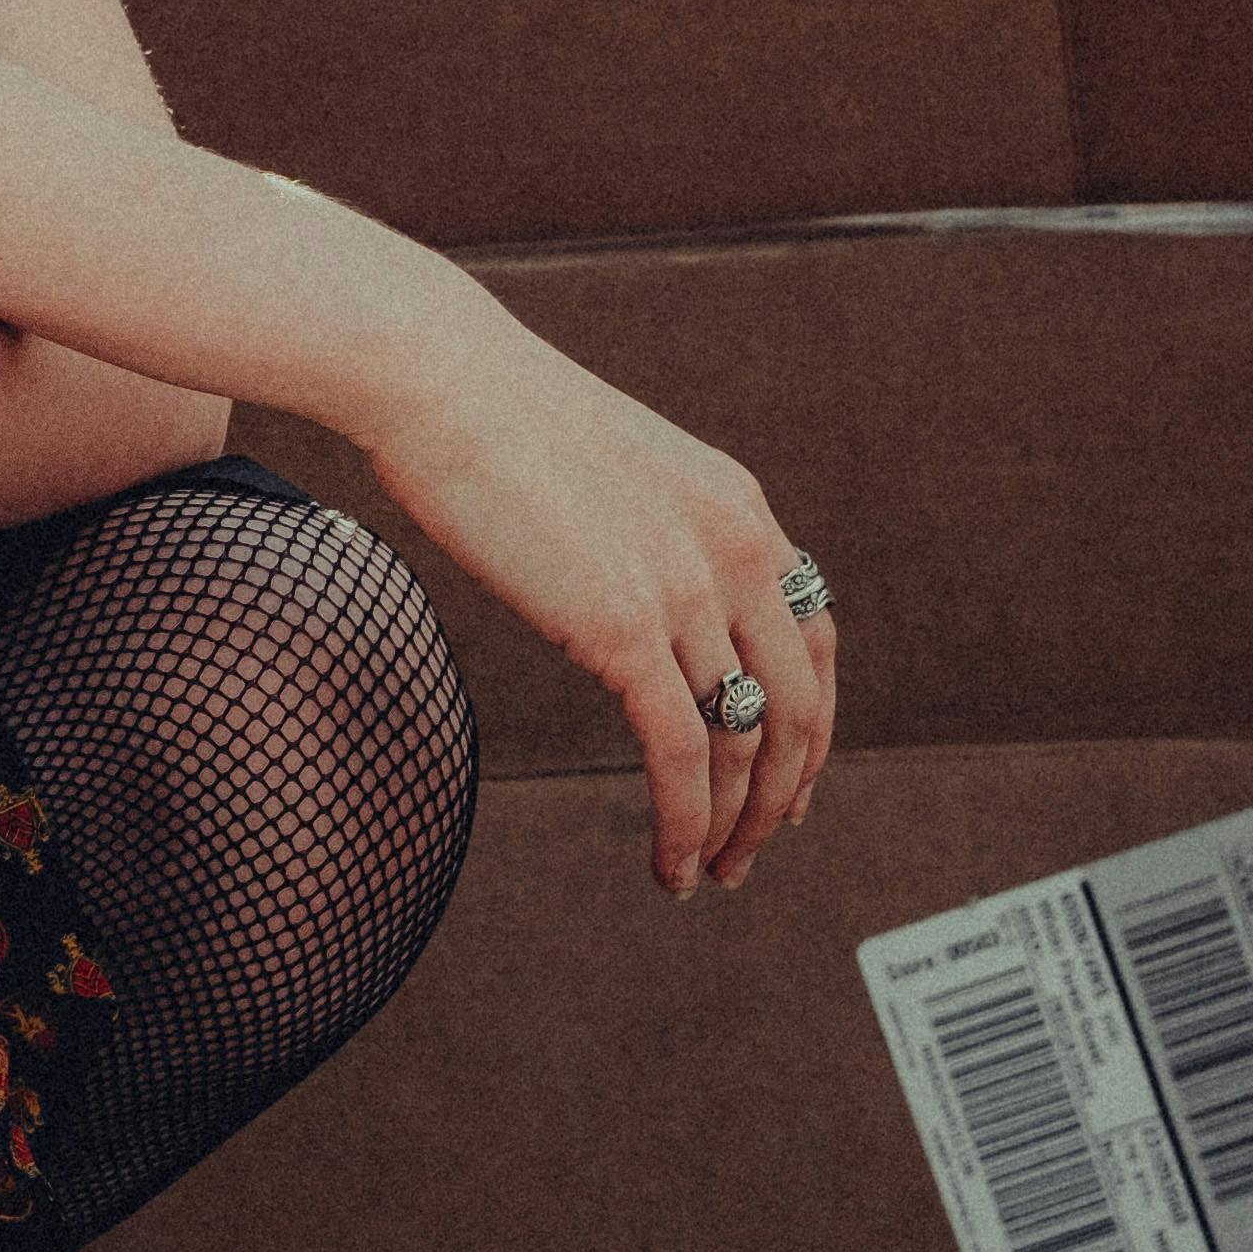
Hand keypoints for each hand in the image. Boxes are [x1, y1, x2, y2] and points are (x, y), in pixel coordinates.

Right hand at [367, 295, 835, 892]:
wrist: (438, 376)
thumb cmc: (491, 416)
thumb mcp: (610, 472)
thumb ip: (646, 536)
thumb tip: (627, 591)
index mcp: (739, 510)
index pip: (814, 639)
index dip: (813, 726)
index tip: (788, 785)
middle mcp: (736, 550)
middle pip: (800, 708)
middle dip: (781, 796)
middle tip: (751, 852)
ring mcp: (687, 589)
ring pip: (746, 743)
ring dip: (733, 827)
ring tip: (706, 875)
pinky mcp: (625, 627)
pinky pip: (682, 756)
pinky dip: (685, 825)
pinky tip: (669, 865)